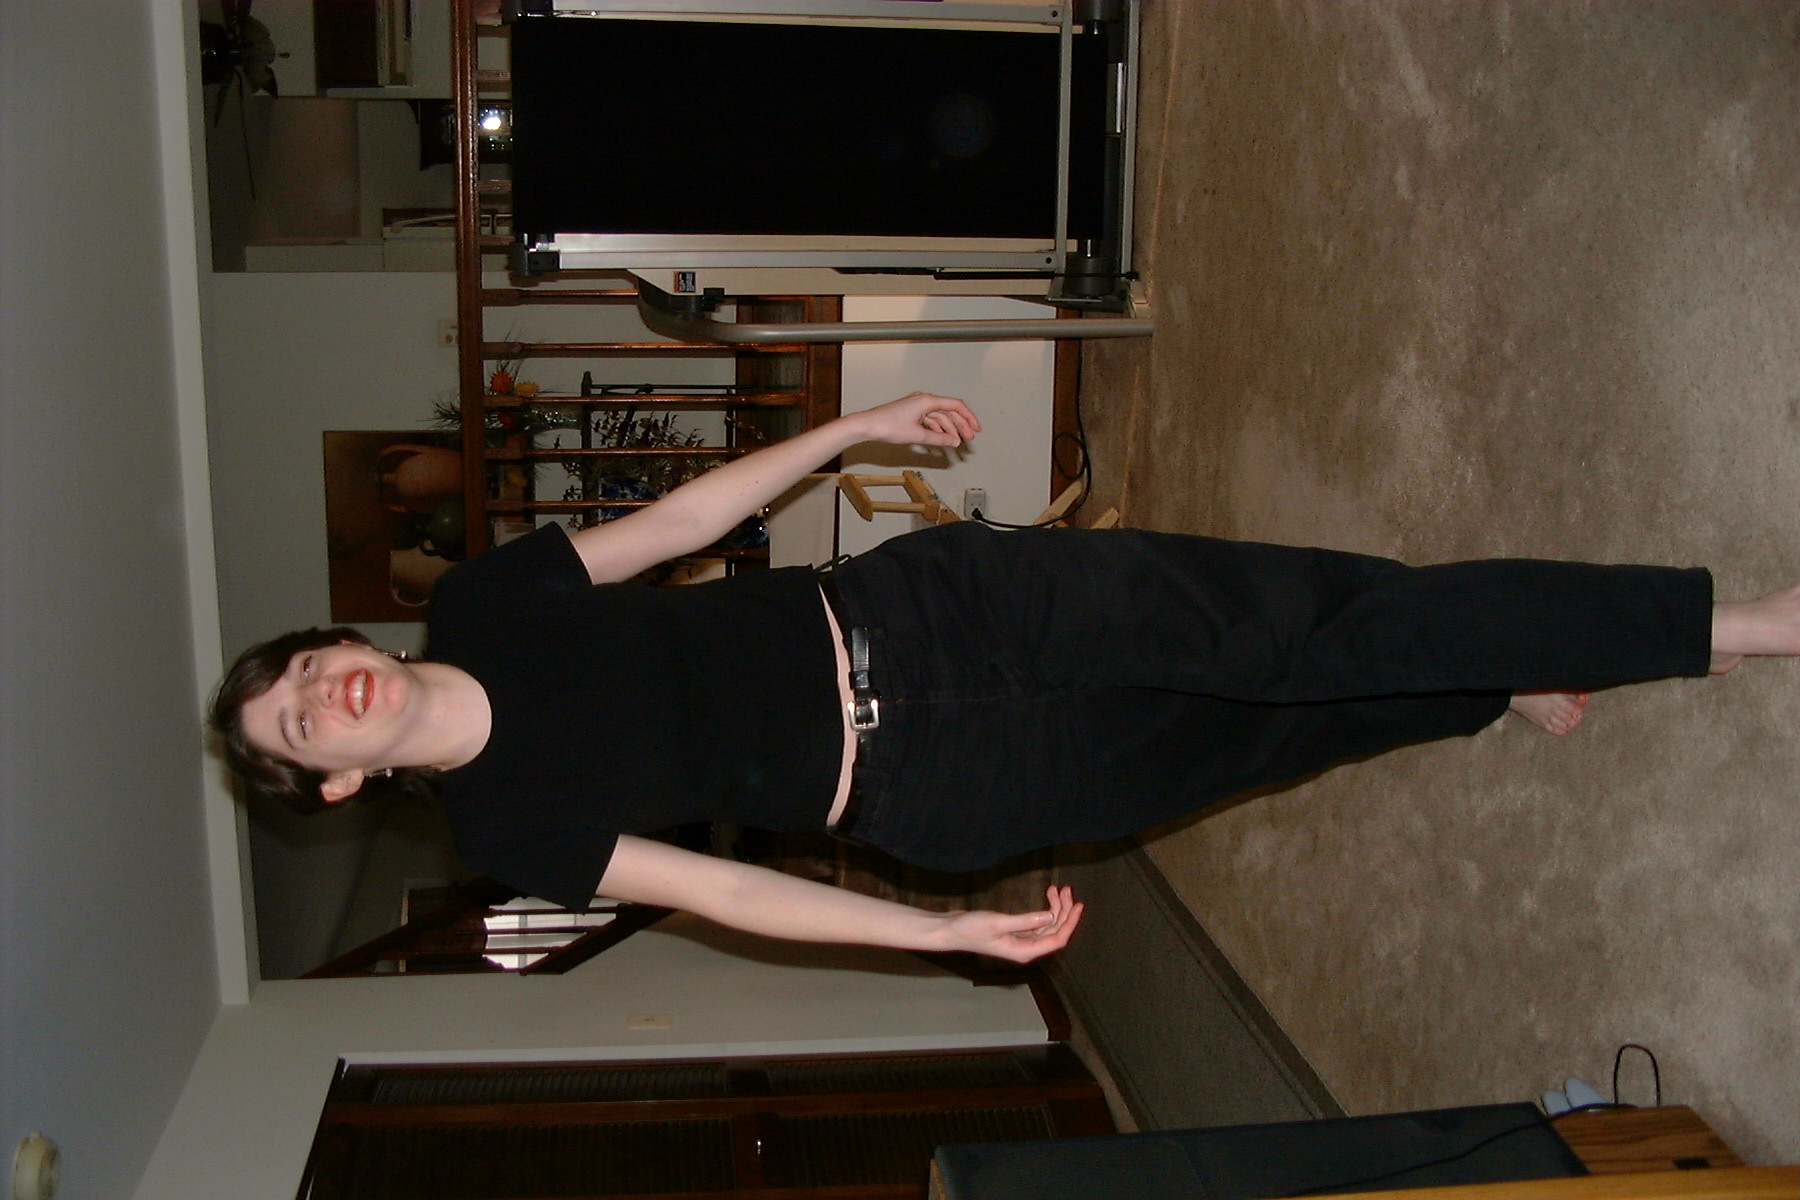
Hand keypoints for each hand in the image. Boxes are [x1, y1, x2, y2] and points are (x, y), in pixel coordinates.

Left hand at [856, 392, 980, 448]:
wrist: (869, 425)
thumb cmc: (888, 425)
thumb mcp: (918, 435)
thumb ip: (939, 438)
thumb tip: (954, 441)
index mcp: (928, 400)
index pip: (956, 405)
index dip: (968, 417)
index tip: (976, 428)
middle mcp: (924, 401)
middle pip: (949, 412)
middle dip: (961, 426)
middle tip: (969, 438)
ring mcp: (917, 407)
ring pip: (939, 417)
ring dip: (949, 430)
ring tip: (956, 443)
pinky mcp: (911, 414)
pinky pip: (929, 421)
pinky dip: (937, 430)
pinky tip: (941, 439)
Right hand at [935, 886, 1083, 962]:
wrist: (950, 930)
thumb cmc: (970, 929)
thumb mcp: (998, 923)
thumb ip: (1025, 921)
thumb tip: (1050, 916)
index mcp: (1025, 951)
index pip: (1057, 939)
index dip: (1070, 923)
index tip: (1078, 904)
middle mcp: (1026, 948)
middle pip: (1054, 931)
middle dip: (1063, 910)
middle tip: (1065, 888)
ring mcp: (1020, 941)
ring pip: (1047, 925)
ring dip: (1055, 908)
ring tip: (1056, 888)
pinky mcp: (1014, 933)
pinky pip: (1037, 922)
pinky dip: (1044, 910)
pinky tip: (1046, 897)